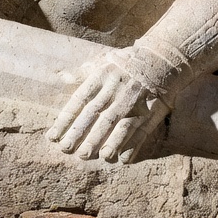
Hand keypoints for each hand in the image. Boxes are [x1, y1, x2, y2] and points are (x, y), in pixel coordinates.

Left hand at [46, 50, 171, 162]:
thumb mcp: (104, 61)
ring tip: (95, 156)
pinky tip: (122, 159)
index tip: (53, 137)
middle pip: (97, 114)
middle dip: (82, 133)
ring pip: (119, 124)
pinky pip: (141, 131)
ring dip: (108, 141)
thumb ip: (83, 72)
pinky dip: (132, 146)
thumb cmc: (127, 62)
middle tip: (68, 149)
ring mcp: (135, 102)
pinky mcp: (151, 112)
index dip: (66, 119)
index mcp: (103, 77)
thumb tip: (63, 78)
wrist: (163, 58)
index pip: (80, 100)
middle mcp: (117, 90)